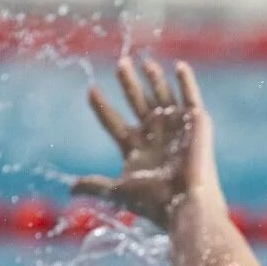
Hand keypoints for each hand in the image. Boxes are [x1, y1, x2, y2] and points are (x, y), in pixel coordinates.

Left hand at [73, 57, 221, 227]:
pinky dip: (187, 82)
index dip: (102, 107)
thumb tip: (70, 188)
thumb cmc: (154, 201)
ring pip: (163, 97)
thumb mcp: (119, 190)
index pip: (114, 122)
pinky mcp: (196, 123)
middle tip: (120, 64)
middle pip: (138, 103)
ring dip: (154, 79)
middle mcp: (155, 135)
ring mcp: (176, 128)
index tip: (91, 89)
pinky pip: (191, 97)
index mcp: (136, 149)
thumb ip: (95, 185)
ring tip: (145, 62)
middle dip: (129, 84)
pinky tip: (179, 66)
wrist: (186, 204)